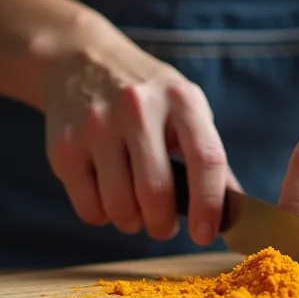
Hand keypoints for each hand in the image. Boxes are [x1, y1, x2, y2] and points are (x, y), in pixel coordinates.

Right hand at [42, 41, 235, 244]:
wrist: (82, 62)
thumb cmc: (148, 98)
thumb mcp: (186, 109)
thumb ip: (209, 157)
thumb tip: (234, 212)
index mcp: (180, 100)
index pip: (206, 159)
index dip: (209, 206)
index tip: (204, 234)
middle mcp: (138, 108)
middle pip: (156, 192)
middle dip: (162, 226)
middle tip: (164, 228)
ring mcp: (97, 126)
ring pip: (120, 207)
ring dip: (132, 223)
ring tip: (135, 210)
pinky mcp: (64, 146)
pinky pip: (88, 208)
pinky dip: (102, 216)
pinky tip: (107, 196)